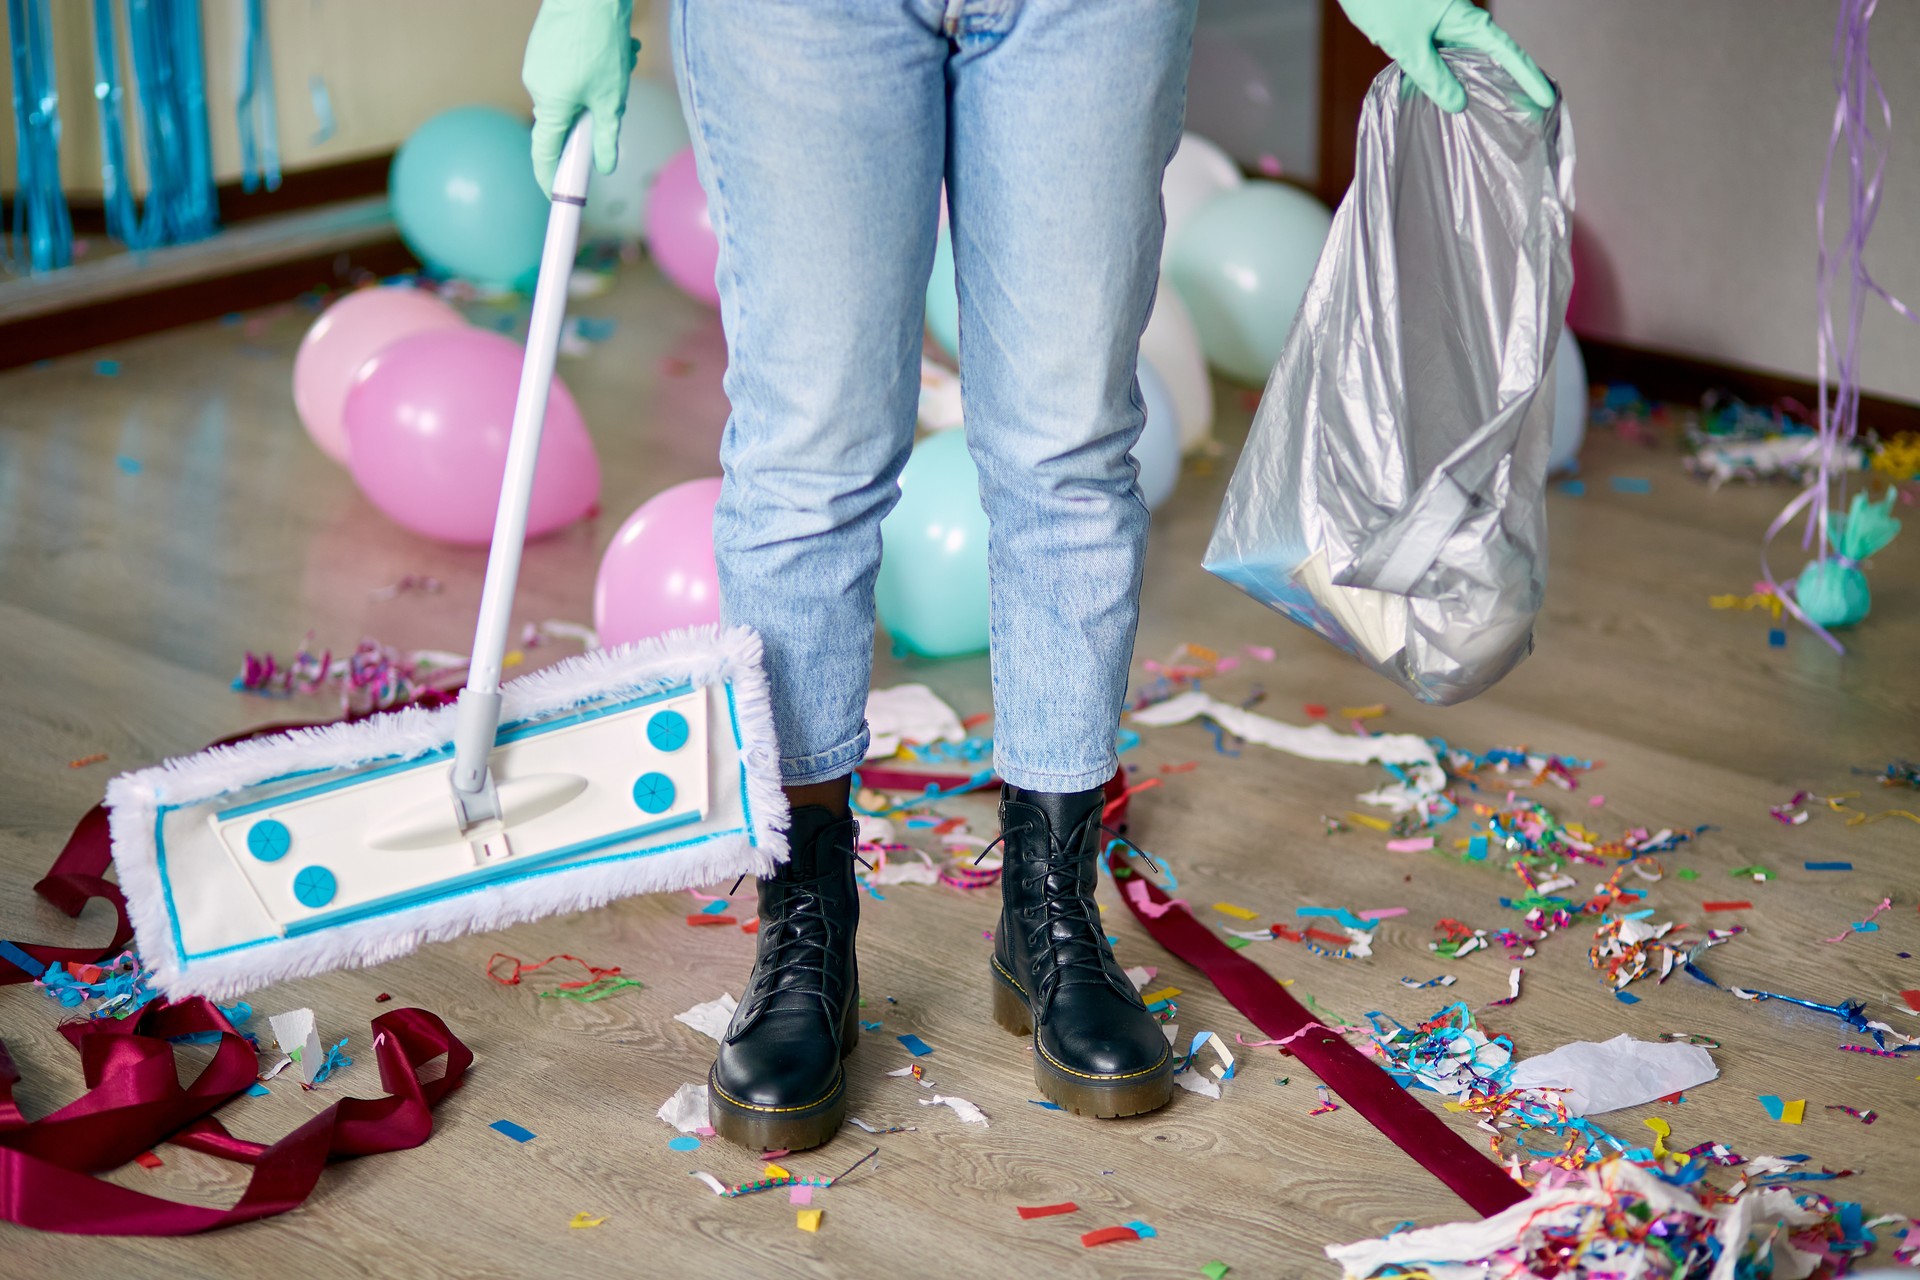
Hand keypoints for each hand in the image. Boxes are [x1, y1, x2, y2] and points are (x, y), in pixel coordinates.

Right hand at [522, 0, 639, 194]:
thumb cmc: (599, 42)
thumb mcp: (612, 96)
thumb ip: (607, 135)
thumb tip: (606, 165)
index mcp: (551, 105)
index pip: (545, 154)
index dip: (550, 178)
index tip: (556, 195)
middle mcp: (537, 87)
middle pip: (564, 120)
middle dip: (593, 114)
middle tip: (616, 92)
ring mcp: (537, 66)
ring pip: (571, 94)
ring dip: (598, 85)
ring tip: (619, 60)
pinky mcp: (543, 50)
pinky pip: (567, 72)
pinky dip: (590, 68)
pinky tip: (610, 48)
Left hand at [1335, 0, 1553, 112]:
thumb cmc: (1382, 0)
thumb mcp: (1407, 44)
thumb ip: (1431, 74)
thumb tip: (1458, 103)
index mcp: (1464, 18)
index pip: (1505, 52)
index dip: (1527, 76)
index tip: (1546, 98)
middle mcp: (1459, 17)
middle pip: (1492, 52)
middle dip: (1509, 80)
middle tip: (1525, 111)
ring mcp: (1442, 18)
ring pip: (1468, 53)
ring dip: (1478, 78)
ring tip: (1494, 110)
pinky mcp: (1424, 22)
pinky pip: (1446, 51)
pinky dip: (1452, 71)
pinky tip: (1450, 91)